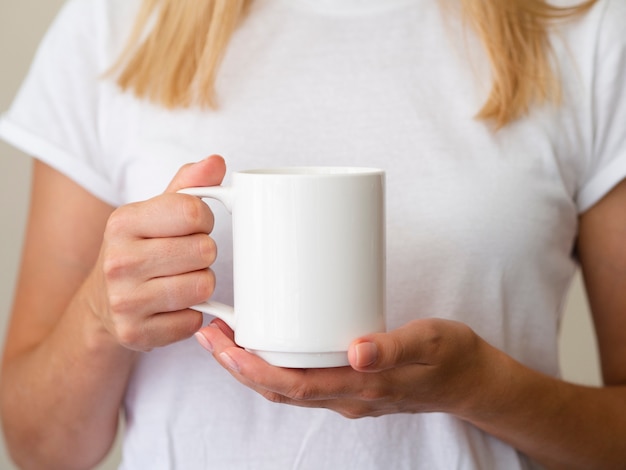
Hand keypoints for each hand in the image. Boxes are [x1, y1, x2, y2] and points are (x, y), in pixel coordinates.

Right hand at [87, 155, 226, 350]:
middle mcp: (119, 262)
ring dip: (201, 284)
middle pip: (204, 251)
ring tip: (180, 280)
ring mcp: (125, 302)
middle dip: (204, 254)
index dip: (204, 220)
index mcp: (123, 222)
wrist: (102, 304)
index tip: (194, 226)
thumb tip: (216, 161)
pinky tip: (172, 307)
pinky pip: (195, 321)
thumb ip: (188, 185)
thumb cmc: (138, 250)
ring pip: (204, 286)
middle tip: (185, 258)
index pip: (194, 212)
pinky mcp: (137, 334)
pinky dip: (191, 315)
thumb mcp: (155, 212)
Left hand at [196, 317, 497, 418]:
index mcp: (360, 388)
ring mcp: (347, 392)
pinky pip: (304, 379)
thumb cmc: (450, 358)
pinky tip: (270, 341)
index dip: (253, 372)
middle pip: (279, 390)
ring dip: (252, 367)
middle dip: (238, 367)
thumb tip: (358, 352)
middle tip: (210, 335)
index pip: (293, 388)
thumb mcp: (430, 343)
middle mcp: (346, 396)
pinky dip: (276, 364)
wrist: (470, 380)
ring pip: (288, 387)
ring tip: (228, 337)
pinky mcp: (351, 380)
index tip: (223, 347)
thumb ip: (395, 347)